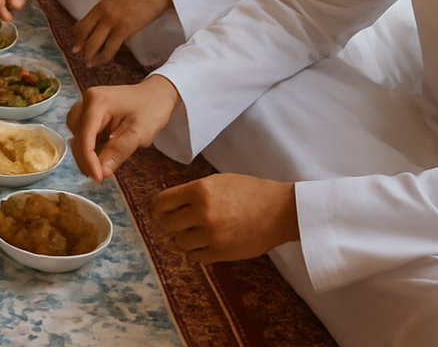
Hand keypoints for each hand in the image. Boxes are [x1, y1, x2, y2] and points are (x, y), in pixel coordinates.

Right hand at [66, 74, 179, 180]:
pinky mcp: (89, 112)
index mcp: (97, 102)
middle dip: (87, 158)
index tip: (98, 178)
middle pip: (77, 136)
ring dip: (87, 152)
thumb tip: (101, 172)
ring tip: (104, 162)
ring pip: (76, 135)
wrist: (157, 95)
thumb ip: (118, 152)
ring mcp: (86, 105)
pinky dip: (90, 145)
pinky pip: (82, 132)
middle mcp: (86, 101)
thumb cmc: (151, 109)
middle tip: (101, 175)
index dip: (88, 161)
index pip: (85, 137)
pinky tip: (103, 151)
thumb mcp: (139, 133)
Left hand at [71, 0, 173, 65]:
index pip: (82, 24)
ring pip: (94, 43)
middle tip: (79, 56)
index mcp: (100, 5)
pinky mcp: (124, 29)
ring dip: (90, 55)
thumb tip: (100, 25)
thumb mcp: (115, 0)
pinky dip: (104, 57)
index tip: (77, 43)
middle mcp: (103, 13)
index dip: (77, 36)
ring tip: (89, 63)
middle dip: (80, 47)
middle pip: (84, 34)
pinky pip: (110, 47)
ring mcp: (113, 21)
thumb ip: (106, 12)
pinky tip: (102, 61)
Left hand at [152, 174, 299, 262]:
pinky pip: (196, 257)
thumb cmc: (249, 192)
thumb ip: (192, 192)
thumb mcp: (217, 181)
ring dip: (183, 238)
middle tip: (177, 222)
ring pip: (180, 242)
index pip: (163, 202)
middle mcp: (203, 213)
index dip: (157, 208)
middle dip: (169, 223)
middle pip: (168, 224)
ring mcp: (212, 235)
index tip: (158, 212)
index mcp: (200, 190)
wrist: (279, 211)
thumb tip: (167, 205)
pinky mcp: (222, 253)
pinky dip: (196, 251)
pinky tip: (204, 243)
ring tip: (193, 233)